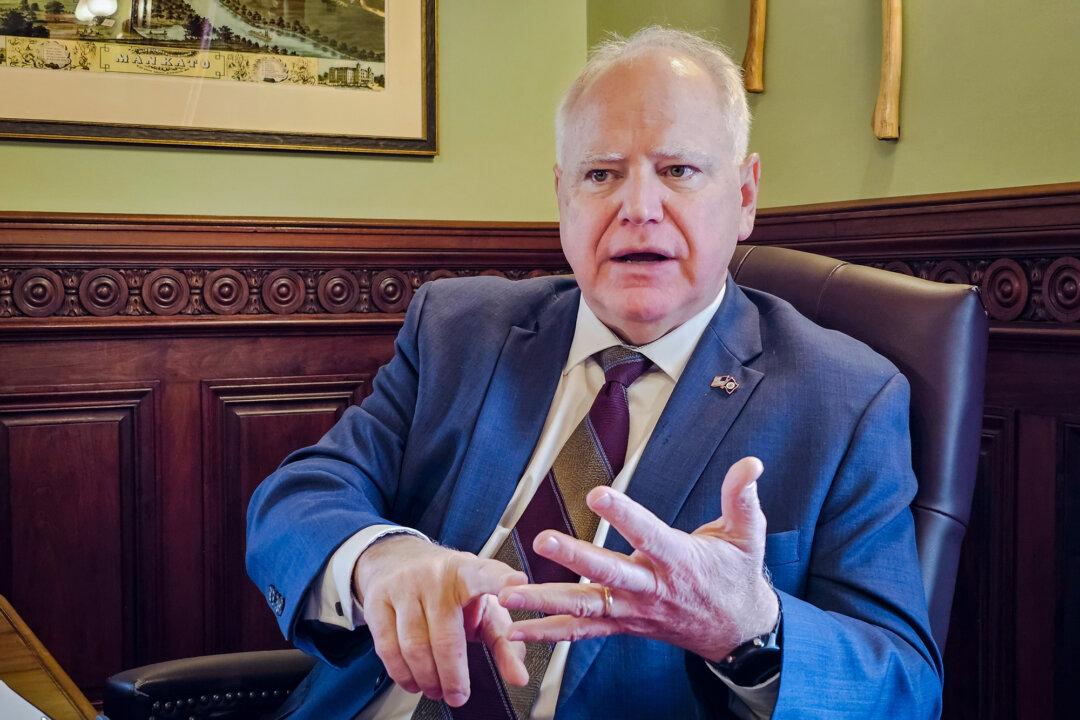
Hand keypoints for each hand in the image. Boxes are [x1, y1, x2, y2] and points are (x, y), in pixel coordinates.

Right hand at [354, 535, 529, 705]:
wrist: (398, 560)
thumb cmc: (450, 590)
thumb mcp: (482, 608)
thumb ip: (504, 642)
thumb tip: (518, 678)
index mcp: (469, 571)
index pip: (488, 574)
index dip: (503, 581)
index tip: (519, 584)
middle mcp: (436, 575)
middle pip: (446, 635)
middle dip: (453, 675)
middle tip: (459, 695)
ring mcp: (404, 586)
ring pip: (414, 646)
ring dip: (427, 678)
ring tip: (436, 689)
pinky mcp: (378, 600)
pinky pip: (388, 647)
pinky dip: (402, 674)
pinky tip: (413, 680)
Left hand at [498, 456, 778, 661]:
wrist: (737, 632)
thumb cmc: (737, 576)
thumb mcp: (748, 536)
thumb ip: (742, 499)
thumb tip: (751, 464)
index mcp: (679, 560)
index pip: (647, 533)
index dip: (623, 514)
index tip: (597, 493)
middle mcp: (651, 588)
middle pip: (608, 573)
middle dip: (574, 558)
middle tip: (542, 539)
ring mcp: (633, 611)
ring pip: (584, 607)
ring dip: (544, 601)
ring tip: (506, 596)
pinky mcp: (622, 625)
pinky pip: (580, 631)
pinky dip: (545, 632)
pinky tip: (512, 629)